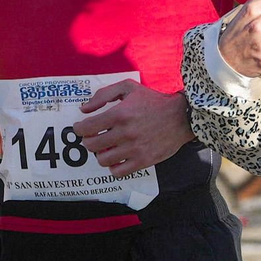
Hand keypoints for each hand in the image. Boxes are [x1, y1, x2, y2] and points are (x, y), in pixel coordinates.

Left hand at [76, 80, 192, 178]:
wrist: (181, 117)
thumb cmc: (153, 101)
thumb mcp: (128, 88)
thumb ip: (103, 95)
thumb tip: (84, 109)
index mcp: (119, 114)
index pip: (86, 128)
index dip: (79, 129)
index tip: (81, 128)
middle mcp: (125, 133)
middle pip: (91, 145)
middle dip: (88, 141)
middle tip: (93, 138)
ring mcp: (134, 149)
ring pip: (102, 160)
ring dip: (100, 154)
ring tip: (106, 148)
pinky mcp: (143, 161)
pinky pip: (118, 172)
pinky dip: (113, 167)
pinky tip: (117, 158)